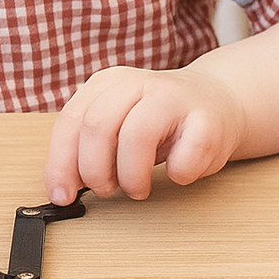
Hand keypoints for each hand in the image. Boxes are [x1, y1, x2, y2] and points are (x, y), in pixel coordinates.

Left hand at [44, 65, 247, 202]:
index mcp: (106, 84)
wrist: (217, 102)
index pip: (70, 122)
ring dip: (131, 176)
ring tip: (137, 188)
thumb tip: (62, 188)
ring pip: (136, 135)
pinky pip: (185, 155)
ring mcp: (173, 97)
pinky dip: (177, 174)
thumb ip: (85, 150)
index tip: (62, 195)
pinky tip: (176, 173)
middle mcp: (136, 83)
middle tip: (105, 190)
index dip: (61, 164)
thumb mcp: (114, 128)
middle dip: (94, 170)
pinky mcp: (207, 120)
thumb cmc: (158, 124)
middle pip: (97, 126)